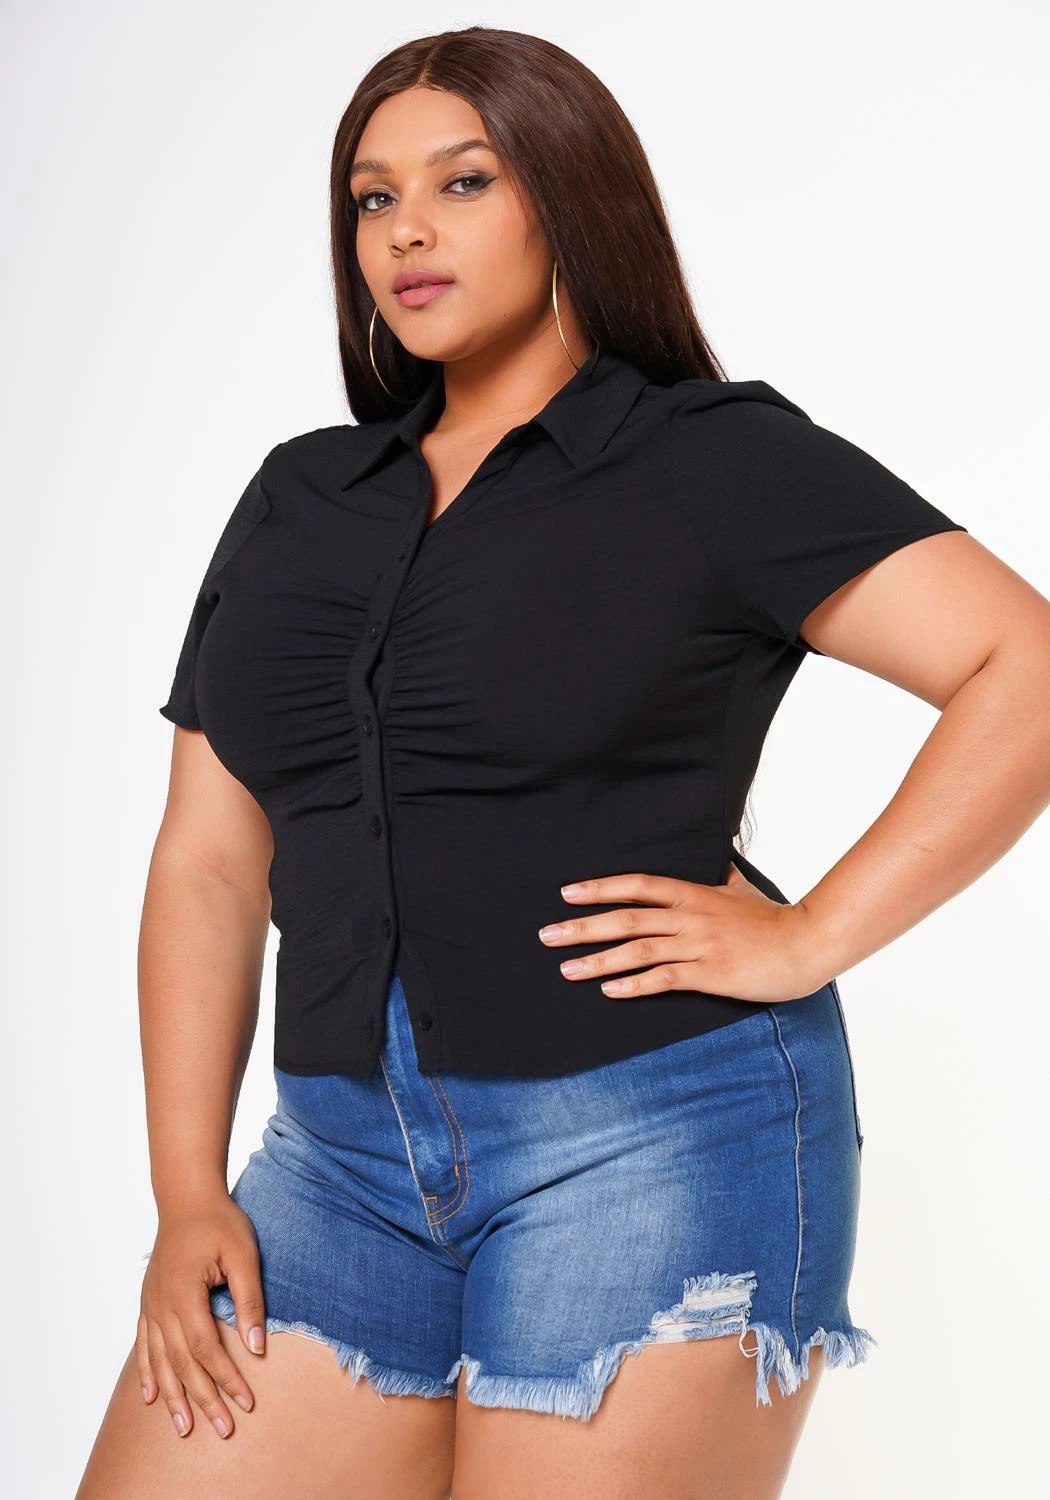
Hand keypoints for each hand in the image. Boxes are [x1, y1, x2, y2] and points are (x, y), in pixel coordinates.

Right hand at [137, 1193, 264, 1440]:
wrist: (186, 1198)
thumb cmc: (219, 1222)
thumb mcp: (243, 1255)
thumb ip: (249, 1300)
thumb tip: (257, 1347)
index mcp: (184, 1292)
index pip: (206, 1347)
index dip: (226, 1377)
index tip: (246, 1401)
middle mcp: (161, 1304)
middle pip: (181, 1363)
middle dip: (203, 1398)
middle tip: (222, 1428)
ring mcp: (150, 1305)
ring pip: (160, 1361)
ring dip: (172, 1396)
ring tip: (184, 1427)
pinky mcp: (148, 1303)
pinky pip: (144, 1346)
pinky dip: (147, 1373)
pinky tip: (149, 1396)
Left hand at [538, 864, 826, 1003]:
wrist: (807, 943)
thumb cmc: (775, 919)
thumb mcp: (744, 889)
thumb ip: (725, 878)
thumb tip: (721, 861)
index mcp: (694, 894)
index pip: (638, 885)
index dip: (600, 888)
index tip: (567, 894)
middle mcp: (690, 917)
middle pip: (626, 918)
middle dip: (583, 926)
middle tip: (547, 934)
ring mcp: (699, 945)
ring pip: (638, 950)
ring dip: (598, 960)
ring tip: (566, 969)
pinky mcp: (710, 974)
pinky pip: (664, 979)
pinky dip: (634, 985)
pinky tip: (609, 991)